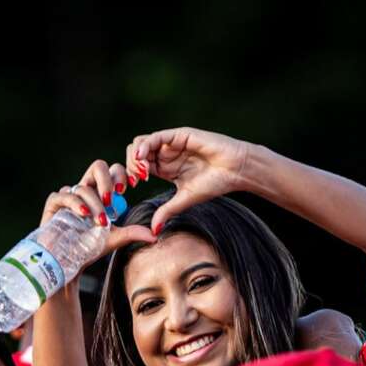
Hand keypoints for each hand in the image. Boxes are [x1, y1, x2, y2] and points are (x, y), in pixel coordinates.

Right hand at [39, 160, 154, 266]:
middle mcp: (84, 191)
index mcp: (99, 194)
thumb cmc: (88, 249)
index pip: (112, 172)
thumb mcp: (114, 239)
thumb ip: (133, 233)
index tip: (126, 189)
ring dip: (95, 204)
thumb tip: (155, 237)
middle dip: (107, 181)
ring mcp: (68, 196)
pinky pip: (64, 195)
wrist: (68, 263)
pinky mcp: (53, 204)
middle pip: (98, 166)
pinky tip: (83, 213)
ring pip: (83, 187)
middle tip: (112, 199)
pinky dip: (75, 203)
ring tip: (100, 222)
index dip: (120, 175)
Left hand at [127, 127, 250, 231]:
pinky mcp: (179, 135)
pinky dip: (145, 147)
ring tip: (141, 172)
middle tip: (136, 180)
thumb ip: (167, 211)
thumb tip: (153, 230)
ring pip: (141, 143)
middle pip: (135, 153)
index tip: (132, 187)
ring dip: (135, 157)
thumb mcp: (184, 200)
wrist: (235, 170)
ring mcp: (171, 143)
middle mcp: (166, 154)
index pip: (138, 167)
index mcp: (165, 168)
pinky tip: (143, 160)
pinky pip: (156, 137)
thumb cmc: (215, 183)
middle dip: (129, 166)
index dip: (131, 175)